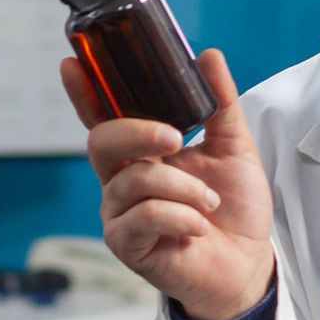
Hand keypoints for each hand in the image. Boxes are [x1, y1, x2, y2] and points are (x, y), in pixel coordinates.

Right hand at [61, 46, 274, 319]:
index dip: (84, 92)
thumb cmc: (234, 209)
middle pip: (102, 141)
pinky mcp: (126, 244)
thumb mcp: (234, 147)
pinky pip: (143, 216)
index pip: (104, 117)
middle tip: (174, 138)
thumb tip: (209, 56)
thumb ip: (220, 103)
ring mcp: (120, 212)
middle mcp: (122, 179)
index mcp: (142, 152)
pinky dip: (179, 216)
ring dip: (181, 187)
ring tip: (209, 202)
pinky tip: (198, 226)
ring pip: (133, 180)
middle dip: (138, 133)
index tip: (72, 65)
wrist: (247, 263)